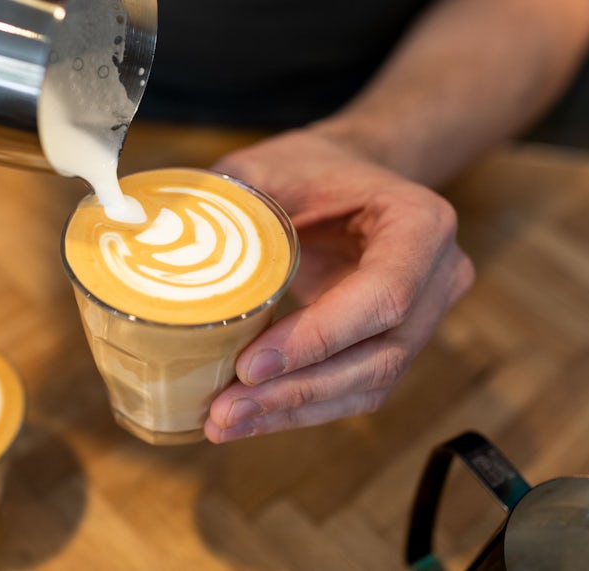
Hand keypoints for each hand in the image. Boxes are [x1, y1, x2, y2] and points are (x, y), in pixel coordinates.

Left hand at [205, 128, 474, 442]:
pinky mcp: (393, 346)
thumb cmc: (312, 167)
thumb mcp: (269, 164)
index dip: (319, 337)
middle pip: (377, 355)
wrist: (351, 176)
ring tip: (225, 423)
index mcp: (420, 224)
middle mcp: (438, 278)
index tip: (251, 364)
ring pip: (366, 385)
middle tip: (226, 410)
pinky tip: (249, 418)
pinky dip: (300, 409)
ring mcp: (423, 319)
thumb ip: (227, 200)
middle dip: (295, 390)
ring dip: (293, 411)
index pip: (382, 295)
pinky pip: (353, 391)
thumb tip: (150, 240)